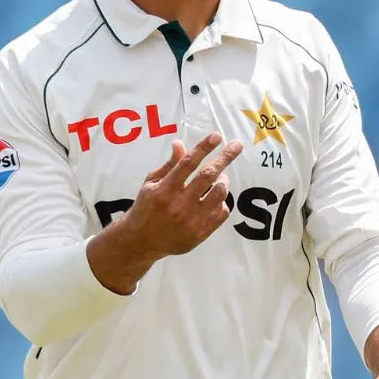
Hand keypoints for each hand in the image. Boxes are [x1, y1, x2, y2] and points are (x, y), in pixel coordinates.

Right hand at [119, 132, 243, 258]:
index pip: (187, 164)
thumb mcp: (151, 183)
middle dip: (225, 157)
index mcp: (164, 190)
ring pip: (219, 194)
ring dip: (223, 181)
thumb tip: (180, 144)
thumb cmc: (146, 207)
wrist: (141, 242)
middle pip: (208, 176)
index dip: (203, 148)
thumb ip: (169, 165)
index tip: (217, 136)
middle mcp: (178, 205)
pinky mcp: (200, 234)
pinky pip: (221, 213)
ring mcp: (191, 221)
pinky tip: (214, 198)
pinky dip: (221, 201)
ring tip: (220, 178)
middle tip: (237, 145)